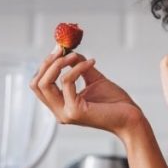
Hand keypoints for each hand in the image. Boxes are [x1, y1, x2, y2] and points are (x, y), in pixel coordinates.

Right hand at [30, 50, 144, 136]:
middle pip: (36, 84)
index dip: (45, 65)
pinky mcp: (75, 111)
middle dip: (47, 63)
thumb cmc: (115, 103)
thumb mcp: (93, 79)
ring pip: (45, 83)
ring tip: (74, 55)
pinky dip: (77, 68)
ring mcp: (65, 113)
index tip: (58, 49)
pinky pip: (67, 82)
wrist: (131, 118)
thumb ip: (79, 67)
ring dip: (59, 63)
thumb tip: (69, 51)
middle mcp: (59, 112)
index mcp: (61, 106)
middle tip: (61, 49)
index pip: (39, 85)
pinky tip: (91, 62)